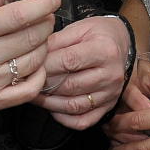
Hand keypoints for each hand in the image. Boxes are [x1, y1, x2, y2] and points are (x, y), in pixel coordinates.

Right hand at [0, 0, 56, 120]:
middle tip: (46, 18)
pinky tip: (35, 64)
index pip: (17, 15)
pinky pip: (31, 89)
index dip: (42, 5)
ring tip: (37, 39)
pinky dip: (40, 75)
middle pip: (31, 37)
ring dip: (43, 46)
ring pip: (34, 61)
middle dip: (46, 24)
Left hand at [35, 15, 129, 129]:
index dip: (46, 65)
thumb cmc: (97, 34)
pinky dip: (64, 119)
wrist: (120, 43)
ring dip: (49, 103)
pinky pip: (83, 121)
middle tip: (29, 81)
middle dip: (44, 84)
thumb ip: (56, 41)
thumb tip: (34, 57)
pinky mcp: (108, 107)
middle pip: (70, 86)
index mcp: (105, 50)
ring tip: (36, 94)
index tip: (31, 65)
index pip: (69, 61)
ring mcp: (111, 93)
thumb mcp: (79, 28)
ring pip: (74, 106)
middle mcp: (111, 74)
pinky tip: (53, 107)